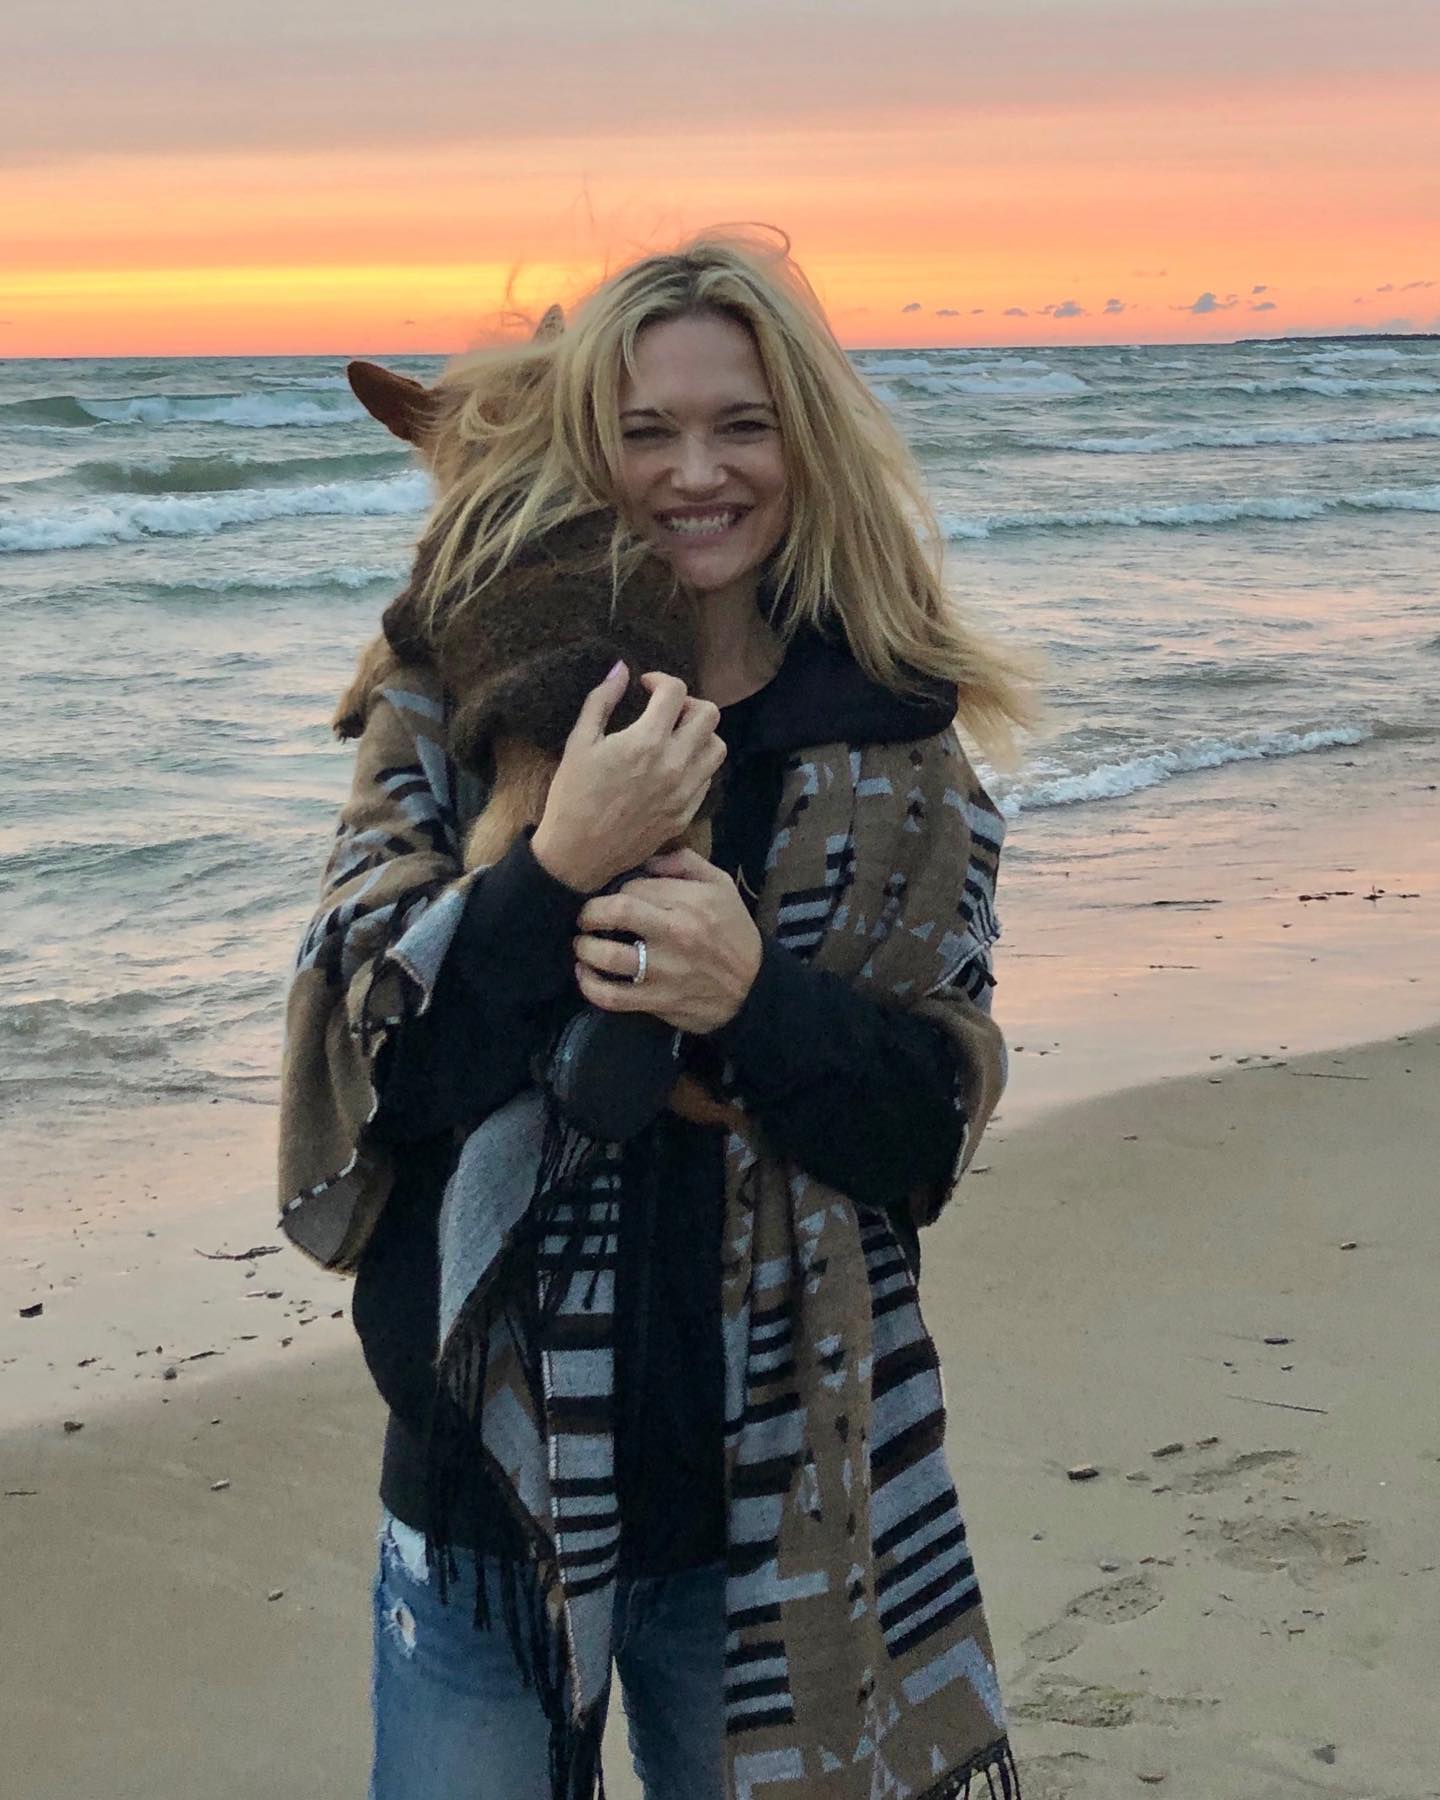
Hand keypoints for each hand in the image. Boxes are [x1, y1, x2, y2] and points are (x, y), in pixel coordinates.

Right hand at [531, 665, 725, 892]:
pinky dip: (696, 764)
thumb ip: (602, 700)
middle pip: (709, 715)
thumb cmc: (572, 796)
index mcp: (646, 742)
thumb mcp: (579, 742)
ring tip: (674, 737)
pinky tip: (672, 765)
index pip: (676, 691)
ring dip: (699, 734)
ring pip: (717, 747)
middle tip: (664, 710)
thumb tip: (621, 668)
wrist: (577, 854)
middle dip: (688, 703)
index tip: (645, 686)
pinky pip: (708, 778)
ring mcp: (684, 792)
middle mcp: (674, 765)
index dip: (661, 680)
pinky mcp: (686, 813)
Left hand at [572, 848, 762, 1034]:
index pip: (634, 886)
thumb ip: (684, 862)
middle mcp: (675, 933)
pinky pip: (612, 996)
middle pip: (615, 912)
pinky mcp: (657, 1001)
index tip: (612, 898)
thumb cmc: (733, 932)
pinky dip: (590, 986)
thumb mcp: (721, 886)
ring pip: (607, 956)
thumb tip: (646, 858)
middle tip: (585, 918)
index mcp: (689, 902)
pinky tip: (585, 975)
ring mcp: (663, 970)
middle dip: (589, 912)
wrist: (753, 987)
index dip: (615, 890)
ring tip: (582, 945)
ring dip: (584, 948)